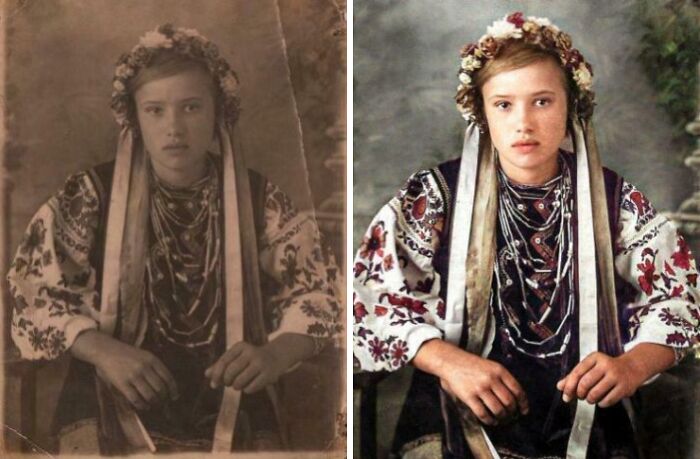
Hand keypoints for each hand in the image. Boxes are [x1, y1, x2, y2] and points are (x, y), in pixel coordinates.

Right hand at [71, 330, 178, 410]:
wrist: (106, 350)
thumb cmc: (127, 354)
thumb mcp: (145, 355)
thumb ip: (155, 366)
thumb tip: (167, 384)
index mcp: (152, 359)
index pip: (168, 377)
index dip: (173, 389)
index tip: (174, 396)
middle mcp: (144, 367)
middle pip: (160, 388)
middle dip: (164, 398)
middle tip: (163, 402)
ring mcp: (133, 376)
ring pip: (150, 395)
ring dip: (154, 403)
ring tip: (154, 405)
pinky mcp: (122, 384)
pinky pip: (136, 399)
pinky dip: (142, 405)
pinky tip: (144, 407)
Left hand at [205, 341, 285, 393]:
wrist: (276, 356)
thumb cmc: (251, 359)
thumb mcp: (237, 357)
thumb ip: (221, 365)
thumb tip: (207, 374)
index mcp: (241, 346)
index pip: (223, 361)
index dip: (216, 375)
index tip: (213, 384)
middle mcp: (251, 352)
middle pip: (230, 372)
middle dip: (227, 381)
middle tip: (229, 383)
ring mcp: (260, 363)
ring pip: (239, 381)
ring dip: (236, 387)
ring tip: (239, 385)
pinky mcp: (268, 374)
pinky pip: (250, 388)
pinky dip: (247, 390)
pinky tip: (250, 385)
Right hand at [413, 339, 528, 425]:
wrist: (450, 360)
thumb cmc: (470, 364)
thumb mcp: (490, 365)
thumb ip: (502, 378)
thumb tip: (515, 398)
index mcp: (499, 370)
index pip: (517, 390)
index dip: (523, 403)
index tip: (523, 410)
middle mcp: (491, 379)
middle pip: (509, 402)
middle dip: (512, 413)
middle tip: (511, 416)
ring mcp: (480, 388)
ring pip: (498, 410)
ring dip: (502, 418)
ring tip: (501, 420)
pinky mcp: (468, 396)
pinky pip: (483, 414)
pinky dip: (489, 421)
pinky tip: (490, 421)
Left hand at [556, 351, 644, 407]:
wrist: (632, 368)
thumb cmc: (607, 368)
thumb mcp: (591, 367)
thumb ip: (575, 376)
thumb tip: (560, 386)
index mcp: (594, 358)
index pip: (577, 372)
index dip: (569, 386)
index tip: (565, 395)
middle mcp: (605, 365)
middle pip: (585, 383)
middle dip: (579, 393)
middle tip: (580, 396)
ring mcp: (616, 376)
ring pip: (595, 393)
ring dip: (589, 399)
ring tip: (590, 399)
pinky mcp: (624, 387)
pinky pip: (607, 400)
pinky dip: (601, 403)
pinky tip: (601, 400)